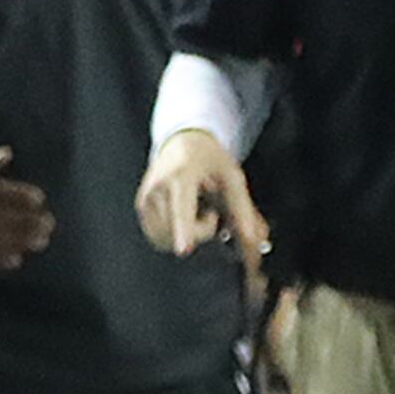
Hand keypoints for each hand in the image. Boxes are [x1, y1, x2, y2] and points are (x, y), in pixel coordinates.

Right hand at [136, 128, 266, 264]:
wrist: (181, 143)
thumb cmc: (207, 159)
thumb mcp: (232, 178)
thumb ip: (243, 212)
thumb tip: (253, 244)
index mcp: (181, 175)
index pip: (182, 208)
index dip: (184, 231)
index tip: (184, 249)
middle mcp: (157, 188)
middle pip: (178, 232)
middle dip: (200, 232)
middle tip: (209, 212)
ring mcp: (145, 200)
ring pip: (166, 240)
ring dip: (187, 234)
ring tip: (193, 212)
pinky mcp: (141, 209)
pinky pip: (159, 238)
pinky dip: (174, 233)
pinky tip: (182, 216)